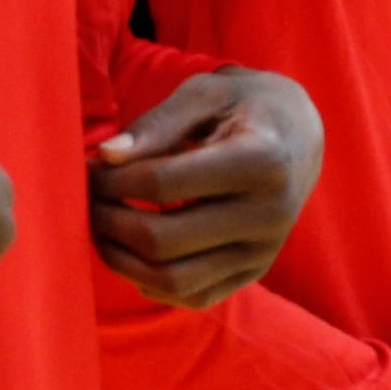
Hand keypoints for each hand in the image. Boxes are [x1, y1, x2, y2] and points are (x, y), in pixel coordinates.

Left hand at [90, 67, 322, 311]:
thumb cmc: (246, 104)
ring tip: (101, 227)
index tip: (90, 167)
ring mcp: (265, 250)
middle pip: (162, 240)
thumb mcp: (207, 93)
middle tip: (89, 200)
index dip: (111, 180)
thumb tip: (106, 158)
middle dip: (108, 221)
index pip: (162, 184)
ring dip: (122, 259)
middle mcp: (271, 214)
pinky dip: (150, 281)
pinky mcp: (256, 271)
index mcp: (262, 160)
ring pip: (174, 280)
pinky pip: (193, 296)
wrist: (301, 133)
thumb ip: (157, 124)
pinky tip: (133, 251)